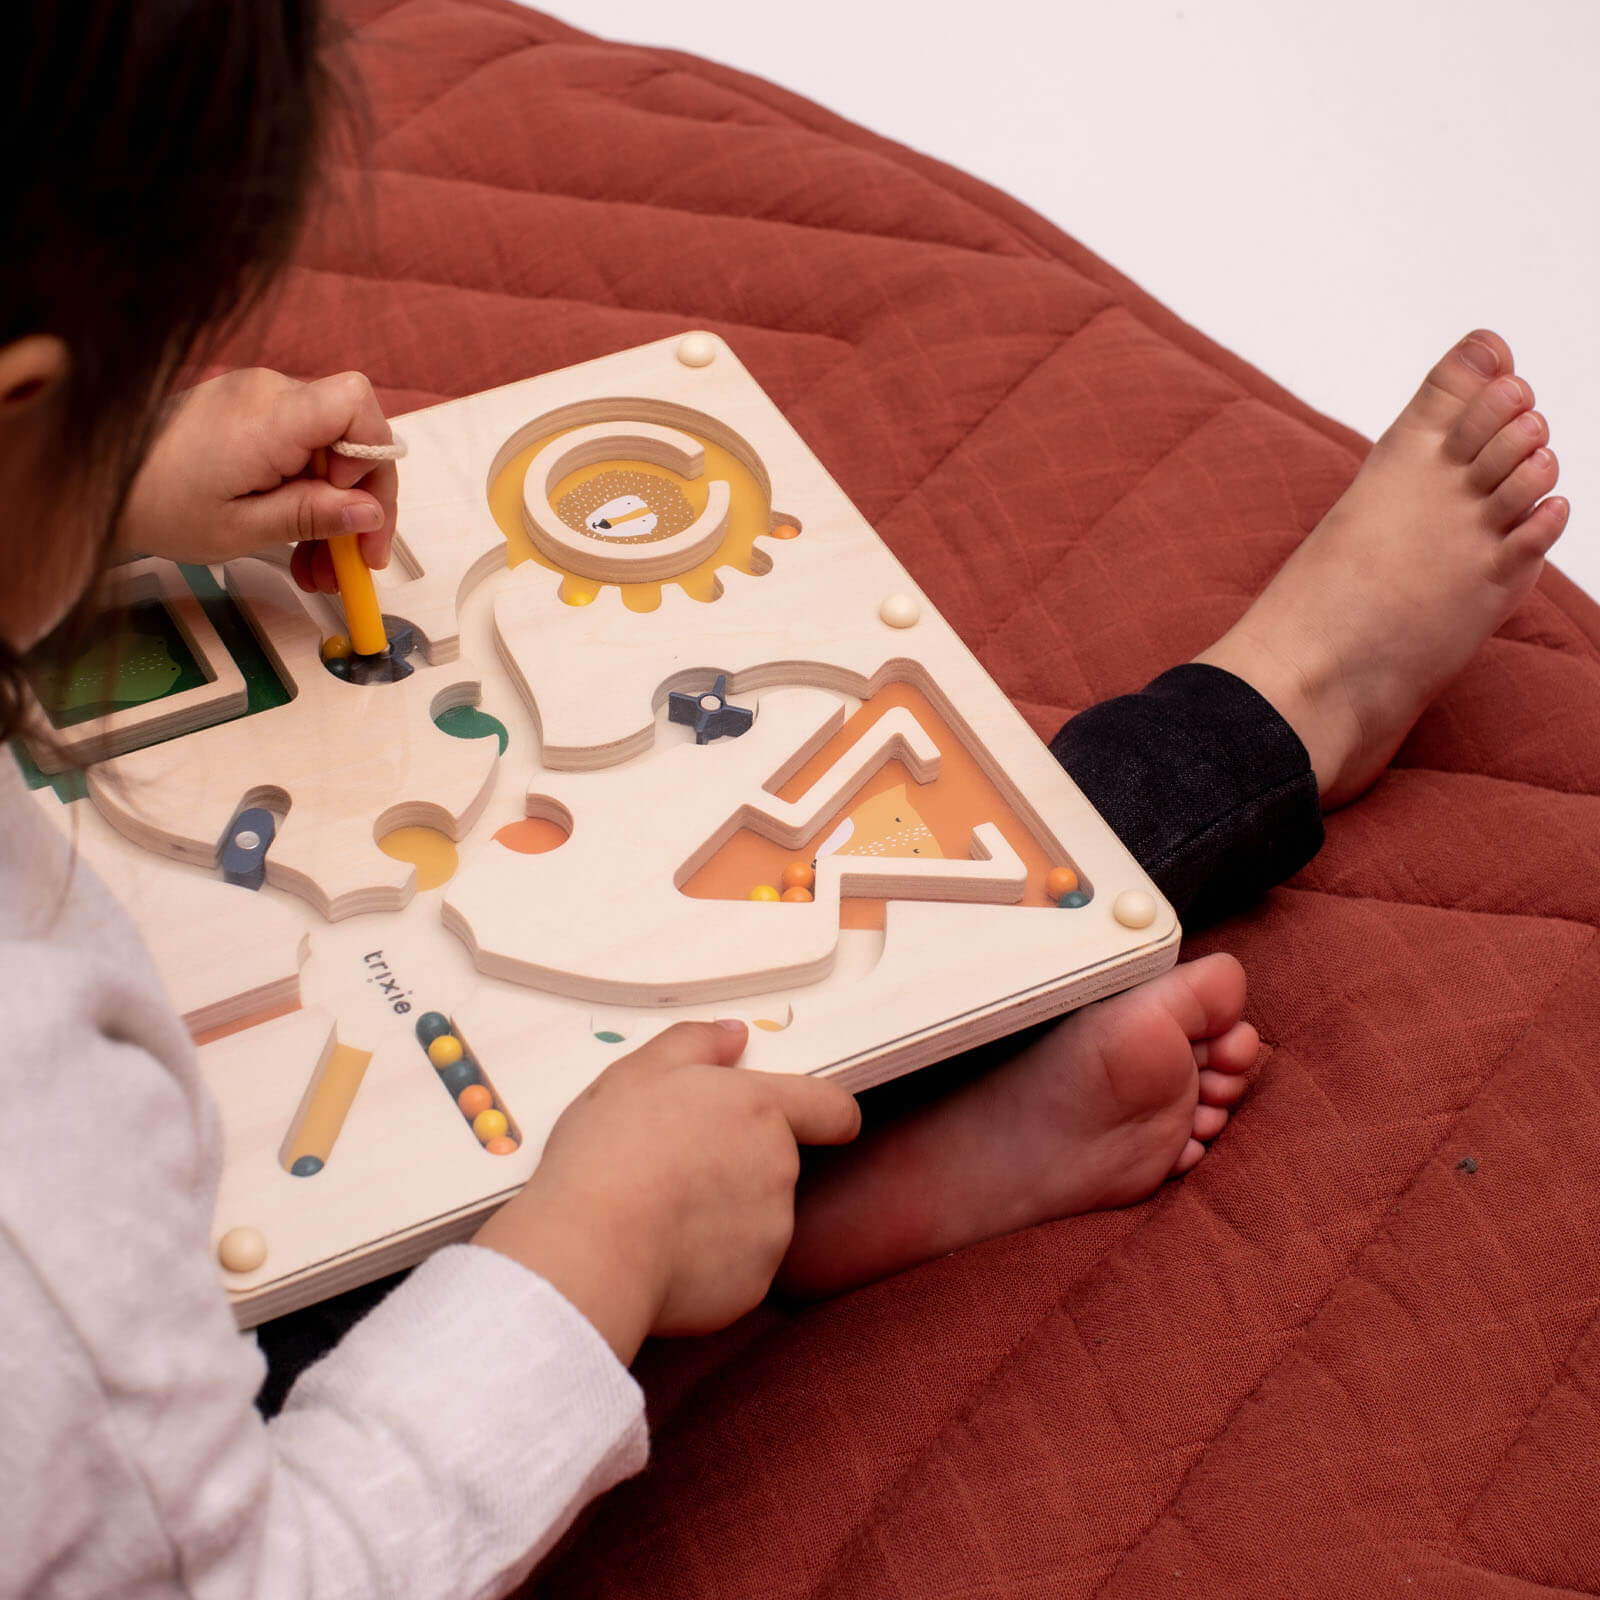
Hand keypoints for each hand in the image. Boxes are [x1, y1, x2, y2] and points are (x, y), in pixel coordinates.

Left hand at [118, 368, 396, 572]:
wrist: (94, 482)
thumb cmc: (156, 505)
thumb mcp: (242, 529)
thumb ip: (313, 516)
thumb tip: (370, 513)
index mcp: (271, 415)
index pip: (358, 405)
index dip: (370, 456)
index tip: (353, 506)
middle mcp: (270, 394)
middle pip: (352, 436)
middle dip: (361, 503)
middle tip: (356, 563)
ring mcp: (260, 400)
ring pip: (330, 453)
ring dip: (334, 511)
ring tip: (320, 569)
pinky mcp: (250, 414)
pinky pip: (301, 451)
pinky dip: (308, 495)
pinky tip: (298, 543)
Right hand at [473, 1021, 860, 1364]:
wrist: (592, 1249)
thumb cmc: (610, 1154)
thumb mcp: (639, 1072)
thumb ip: (695, 1043)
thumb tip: (734, 1035)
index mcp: (759, 1109)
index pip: (832, 1108)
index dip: (828, 1114)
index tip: (819, 1121)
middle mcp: (779, 1169)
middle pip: (776, 1162)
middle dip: (736, 1163)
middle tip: (673, 1165)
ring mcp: (771, 1231)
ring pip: (755, 1217)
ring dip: (720, 1213)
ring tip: (657, 1212)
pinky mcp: (753, 1285)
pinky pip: (736, 1266)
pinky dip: (708, 1261)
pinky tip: (660, 1252)